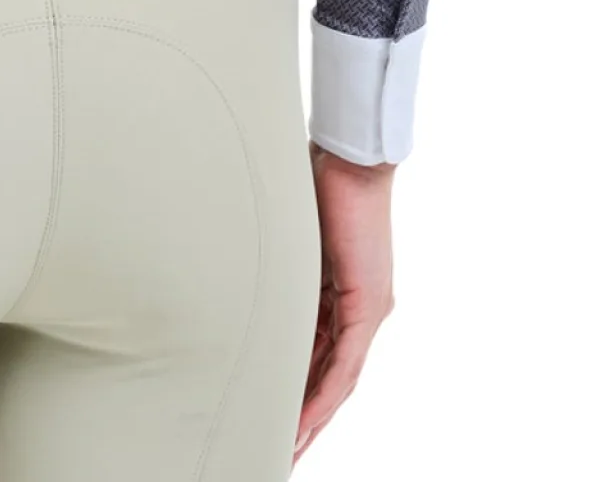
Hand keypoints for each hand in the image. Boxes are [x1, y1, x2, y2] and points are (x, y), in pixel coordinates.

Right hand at [293, 143, 395, 462]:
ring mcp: (368, 308)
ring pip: (338, 379)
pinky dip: (323, 397)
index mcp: (340, 291)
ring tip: (288, 449)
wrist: (351, 155)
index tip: (276, 418)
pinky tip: (303, 423)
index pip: (319, 354)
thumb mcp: (289, 237)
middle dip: (305, 418)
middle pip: (331, 377)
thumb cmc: (316, 180)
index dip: (299, 390)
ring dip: (312, 418)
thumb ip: (276, 265)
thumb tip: (237, 277)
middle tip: (282, 450)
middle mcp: (360, 307)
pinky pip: (344, 365)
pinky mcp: (368, 305)